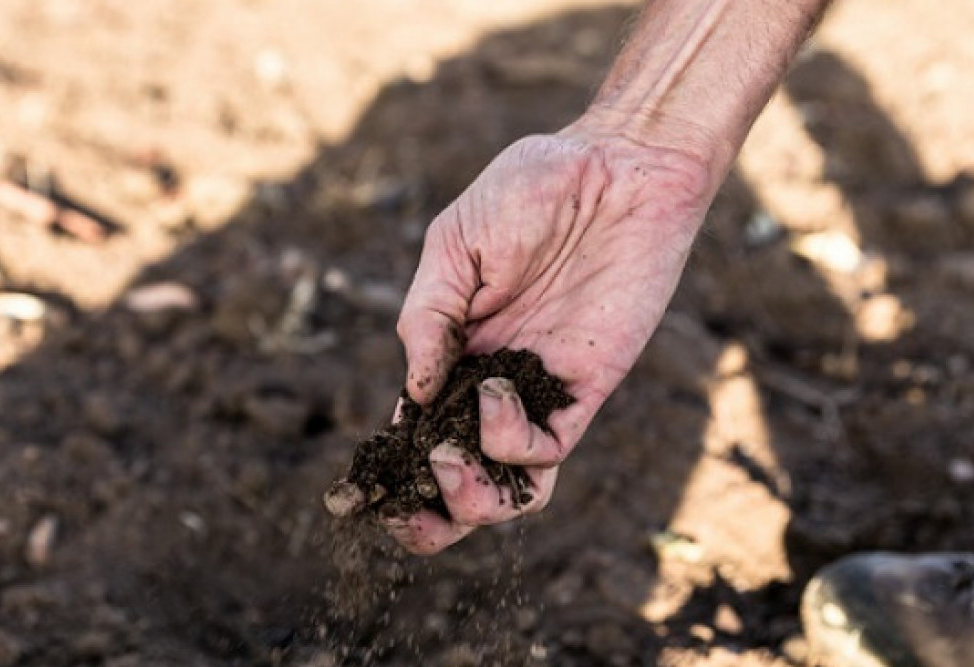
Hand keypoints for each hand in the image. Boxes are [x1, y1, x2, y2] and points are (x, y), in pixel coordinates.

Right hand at [388, 116, 715, 553]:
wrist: (620, 165)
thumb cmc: (532, 189)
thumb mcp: (454, 245)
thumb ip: (427, 318)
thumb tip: (409, 395)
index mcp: (452, 352)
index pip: (415, 432)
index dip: (387, 472)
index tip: (354, 497)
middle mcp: (491, 383)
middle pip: (459, 477)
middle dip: (427, 515)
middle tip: (403, 511)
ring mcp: (538, 390)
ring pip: (508, 485)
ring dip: (469, 500)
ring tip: (446, 463)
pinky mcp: (585, 387)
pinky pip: (548, 448)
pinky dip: (509, 441)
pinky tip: (491, 392)